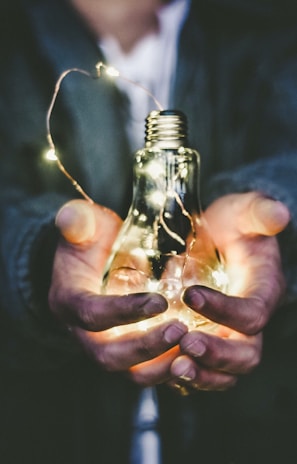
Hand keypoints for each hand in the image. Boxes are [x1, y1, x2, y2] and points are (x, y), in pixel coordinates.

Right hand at [49, 199, 186, 378]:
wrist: (93, 263)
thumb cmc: (91, 241)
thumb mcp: (84, 226)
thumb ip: (78, 221)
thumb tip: (70, 217)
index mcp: (69, 302)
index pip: (91, 314)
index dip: (123, 312)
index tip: (159, 301)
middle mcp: (84, 333)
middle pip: (109, 356)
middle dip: (146, 347)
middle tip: (181, 330)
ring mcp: (107, 346)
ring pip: (131, 372)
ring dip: (162, 365)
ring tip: (194, 347)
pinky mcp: (128, 352)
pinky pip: (148, 371)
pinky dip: (172, 369)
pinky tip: (198, 356)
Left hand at [168, 192, 289, 392]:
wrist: (217, 237)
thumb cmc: (231, 224)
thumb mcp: (244, 211)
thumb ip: (259, 212)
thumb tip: (279, 214)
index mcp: (263, 291)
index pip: (252, 314)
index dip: (225, 310)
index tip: (190, 294)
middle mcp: (249, 322)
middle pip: (246, 354)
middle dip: (217, 354)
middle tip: (186, 344)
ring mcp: (228, 335)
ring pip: (225, 373)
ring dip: (201, 375)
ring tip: (174, 367)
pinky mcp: (208, 341)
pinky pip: (202, 371)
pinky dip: (185, 376)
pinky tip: (161, 367)